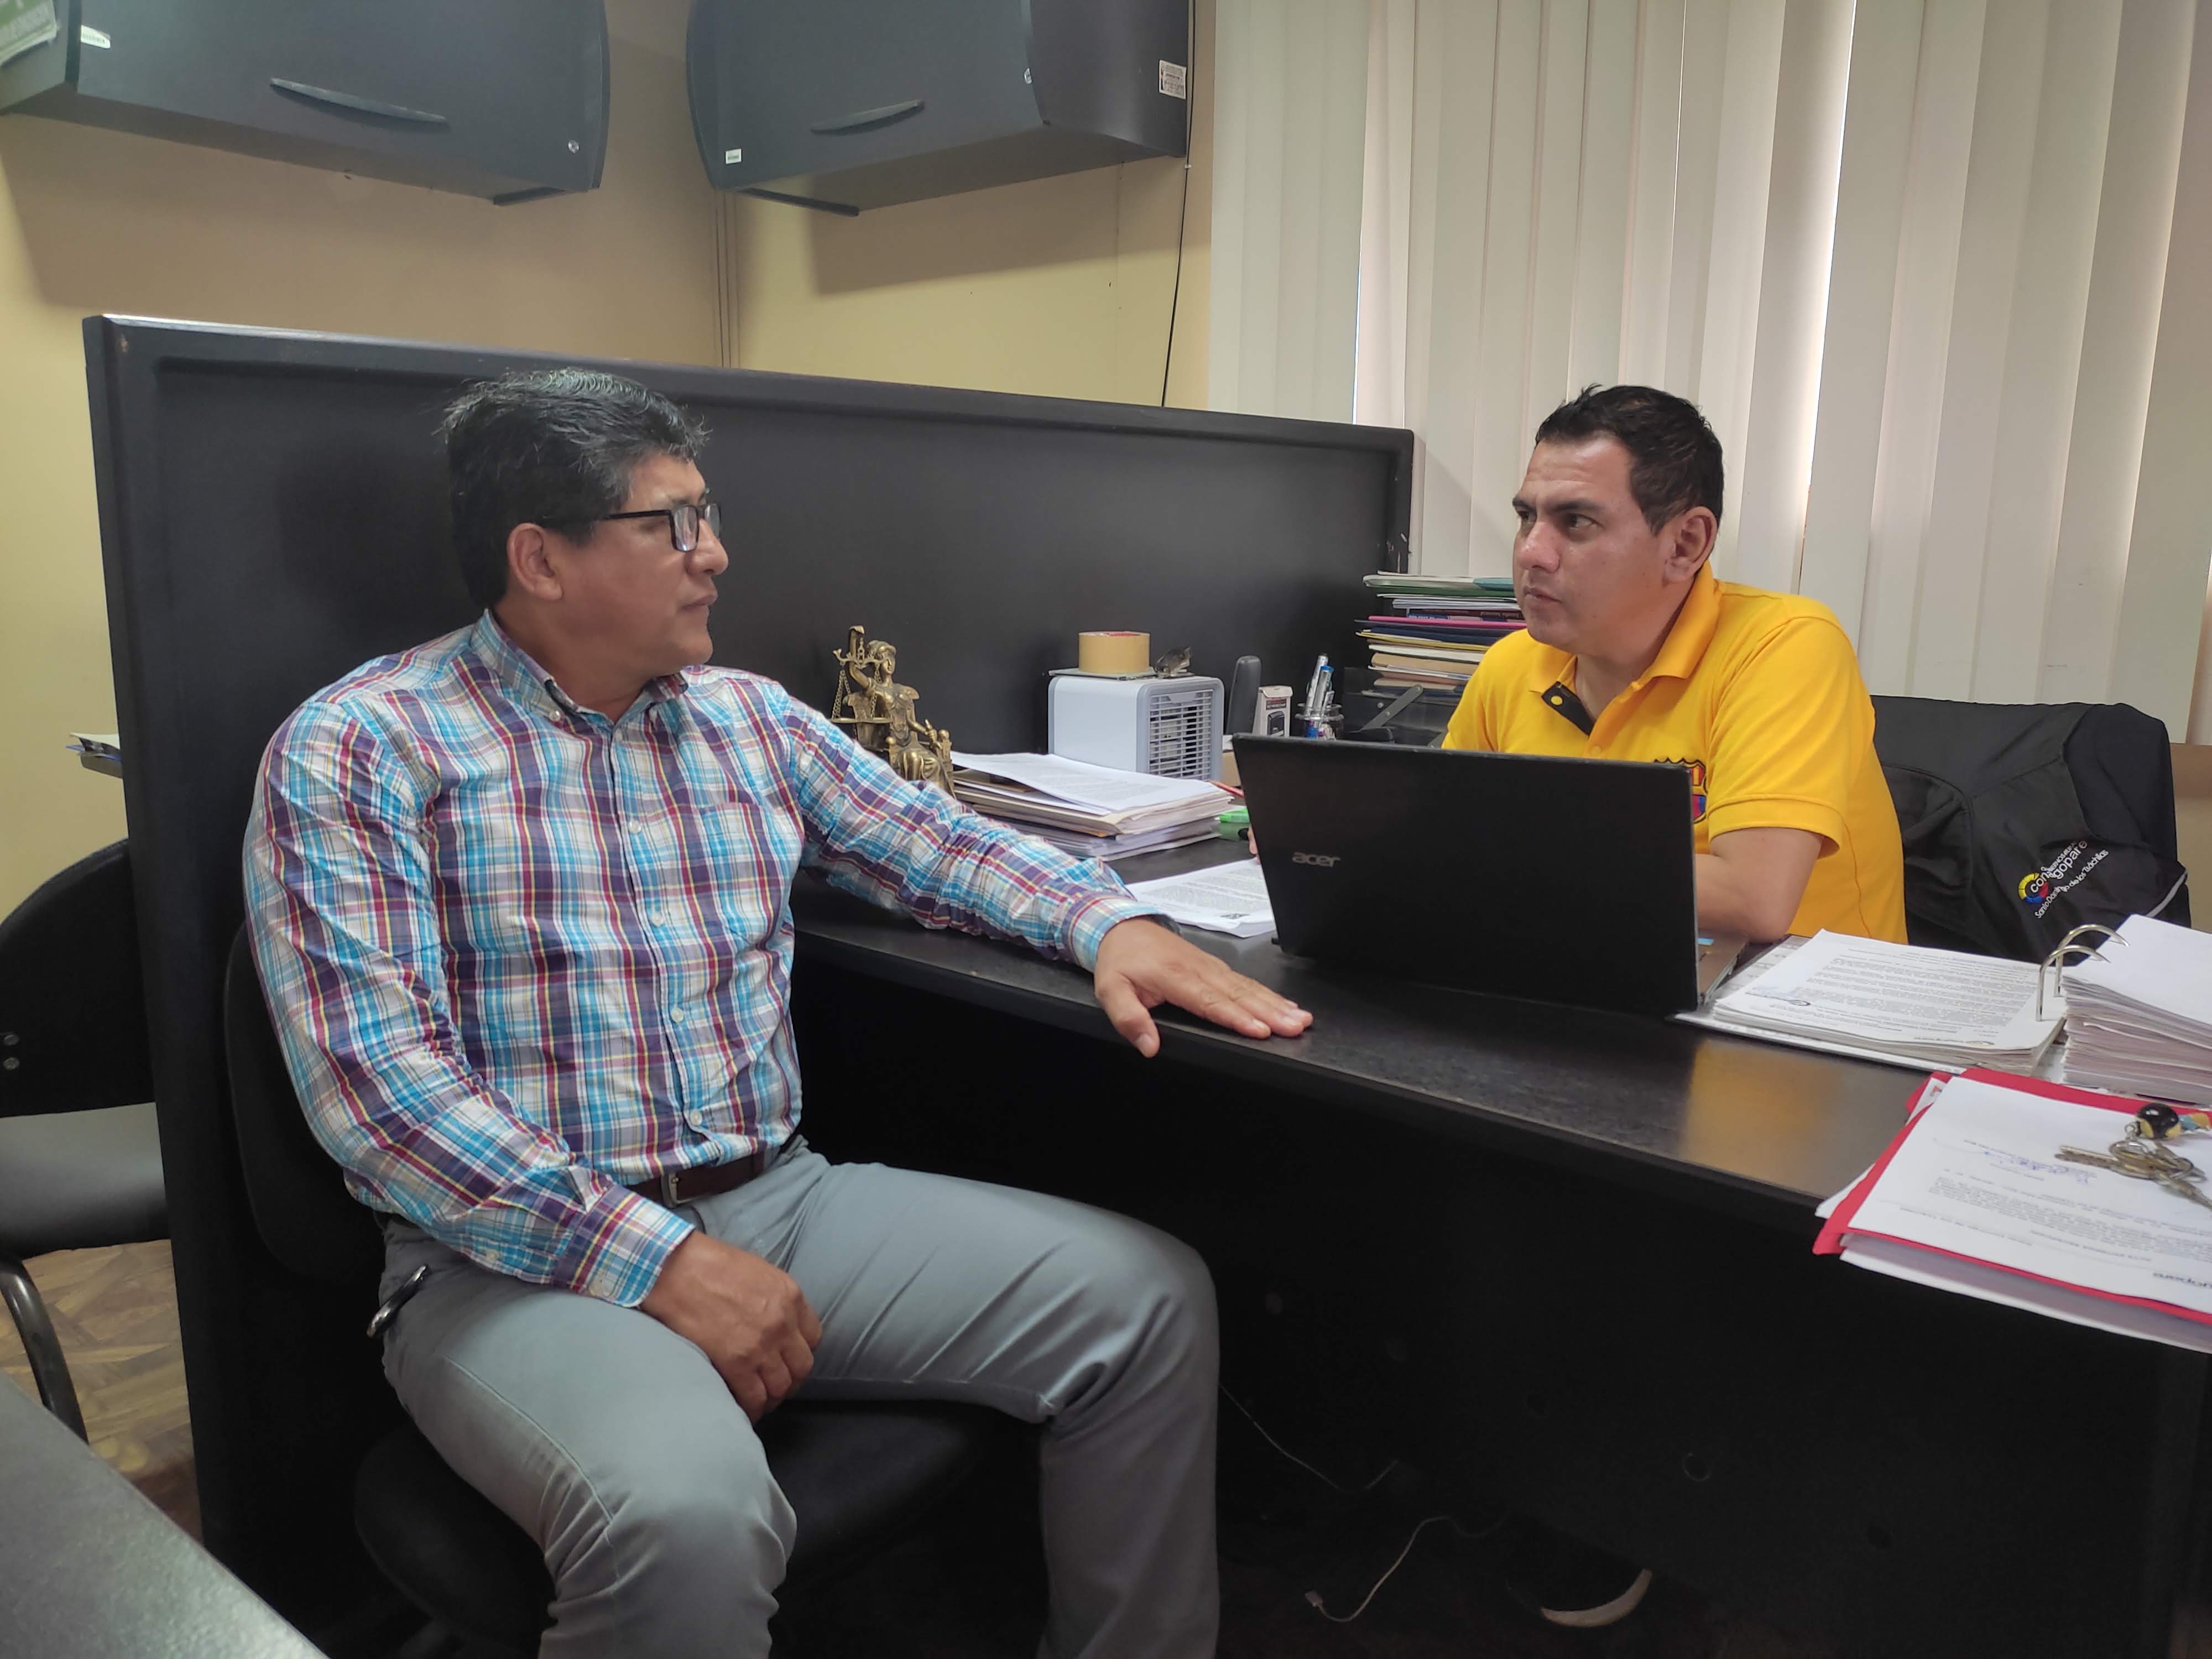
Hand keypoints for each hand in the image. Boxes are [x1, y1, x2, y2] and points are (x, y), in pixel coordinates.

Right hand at [640, 1232, 821, 1419]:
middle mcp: (783, 1324)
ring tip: (760, 1401)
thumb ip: (773, 1299)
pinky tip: (744, 1409)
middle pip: (802, 1366)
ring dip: (772, 1397)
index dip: (800, 1352)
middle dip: (791, 1379)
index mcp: (790, 1296)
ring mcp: (761, 1346)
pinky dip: (752, 1409)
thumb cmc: (710, 1264)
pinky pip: (754, 1398)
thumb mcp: (758, 1272)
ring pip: (781, 1387)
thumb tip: (773, 1321)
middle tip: (776, 1385)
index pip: (813, 1337)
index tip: (788, 1359)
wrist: (677, 1269)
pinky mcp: (736, 1364)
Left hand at [1093, 917, 1311, 1057]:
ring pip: (1247, 987)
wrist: (1122, 925)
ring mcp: (1210, 965)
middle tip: (1296, 1026)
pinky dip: (1267, 993)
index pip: (1209, 1000)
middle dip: (1270, 1011)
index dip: (1236, 1016)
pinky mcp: (1215, 966)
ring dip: (1275, 1003)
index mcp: (1174, 976)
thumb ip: (1129, 1019)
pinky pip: (1244, 981)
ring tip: (1300, 1018)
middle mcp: (1198, 969)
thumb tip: (1150, 1046)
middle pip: (1238, 994)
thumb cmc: (1119, 960)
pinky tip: (1284, 1004)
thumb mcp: (1110, 991)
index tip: (1260, 1029)